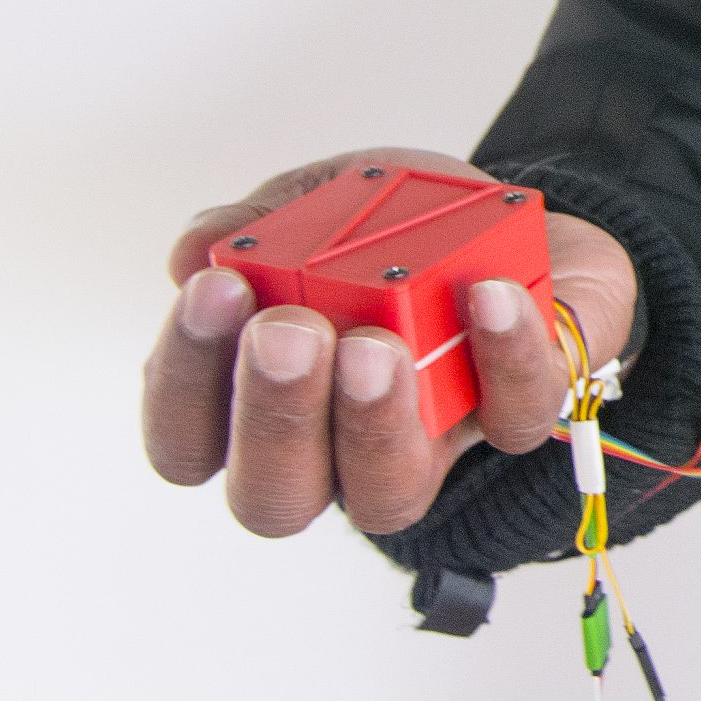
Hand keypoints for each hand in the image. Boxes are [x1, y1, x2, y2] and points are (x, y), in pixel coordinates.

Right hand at [143, 147, 638, 535]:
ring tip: (375, 342)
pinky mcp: (514, 417)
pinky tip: (490, 293)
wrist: (507, 216)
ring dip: (374, 421)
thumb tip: (191, 252)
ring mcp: (425, 447)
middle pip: (273, 497)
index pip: (186, 442)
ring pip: (387, 493)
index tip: (214, 287)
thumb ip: (257, 226)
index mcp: (258, 399)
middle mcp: (330, 448)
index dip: (184, 383)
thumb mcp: (319, 204)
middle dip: (273, 415)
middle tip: (290, 331)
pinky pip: (515, 417)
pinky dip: (505, 356)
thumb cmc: (391, 230)